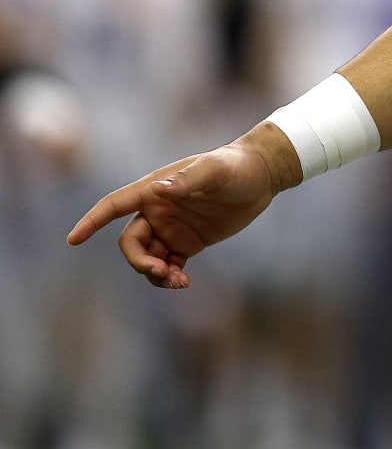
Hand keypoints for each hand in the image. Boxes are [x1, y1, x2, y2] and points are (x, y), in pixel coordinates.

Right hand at [65, 129, 295, 288]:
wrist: (261, 176)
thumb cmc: (236, 166)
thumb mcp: (216, 170)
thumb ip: (189, 179)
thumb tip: (159, 190)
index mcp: (155, 189)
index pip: (114, 205)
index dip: (92, 221)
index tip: (73, 240)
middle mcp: (157, 210)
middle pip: (131, 243)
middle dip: (140, 261)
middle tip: (164, 271)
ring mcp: (171, 227)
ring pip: (148, 257)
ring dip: (155, 273)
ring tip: (179, 281)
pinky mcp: (187, 242)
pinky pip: (168, 264)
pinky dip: (169, 276)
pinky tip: (184, 281)